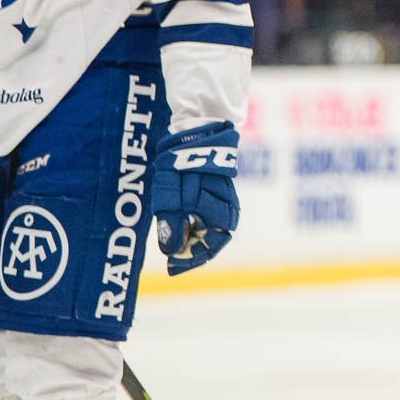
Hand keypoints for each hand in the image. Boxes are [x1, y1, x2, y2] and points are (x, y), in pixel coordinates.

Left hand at [151, 122, 240, 274]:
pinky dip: (197, 224)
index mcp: (220, 212)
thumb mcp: (171, 196)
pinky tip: (184, 222)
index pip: (210, 247)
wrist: (198, 131)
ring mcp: (225, 198)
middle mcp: (227, 208)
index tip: (172, 268)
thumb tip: (171, 251)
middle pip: (213, 240)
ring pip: (212, 228)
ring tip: (175, 241)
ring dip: (194, 238)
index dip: (191, 261)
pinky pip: (212, 215)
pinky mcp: (220, 189)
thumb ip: (172, 225)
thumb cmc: (183, 163)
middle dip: (192, 251)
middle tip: (171, 257)